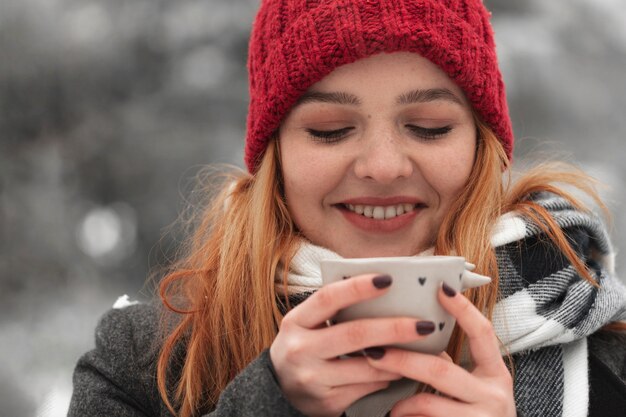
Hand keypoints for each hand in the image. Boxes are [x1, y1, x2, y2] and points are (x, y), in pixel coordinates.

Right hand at [270, 274, 436, 416]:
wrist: (280, 390)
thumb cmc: (305, 346)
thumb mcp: (308, 324)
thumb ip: (335, 310)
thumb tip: (384, 290)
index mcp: (295, 322)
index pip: (327, 298)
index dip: (357, 287)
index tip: (388, 279)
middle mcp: (300, 349)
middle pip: (355, 334)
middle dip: (395, 328)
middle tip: (425, 324)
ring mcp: (312, 379)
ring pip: (367, 366)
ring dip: (399, 359)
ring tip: (421, 350)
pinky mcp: (326, 402)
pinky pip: (367, 388)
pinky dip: (387, 377)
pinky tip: (398, 370)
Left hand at [364, 283, 515, 416]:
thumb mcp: (473, 392)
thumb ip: (450, 369)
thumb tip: (413, 336)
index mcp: (496, 376)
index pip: (483, 333)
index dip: (463, 309)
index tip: (441, 287)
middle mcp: (495, 396)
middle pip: (441, 369)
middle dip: (402, 359)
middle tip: (373, 352)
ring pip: (427, 403)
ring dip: (401, 402)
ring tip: (390, 406)